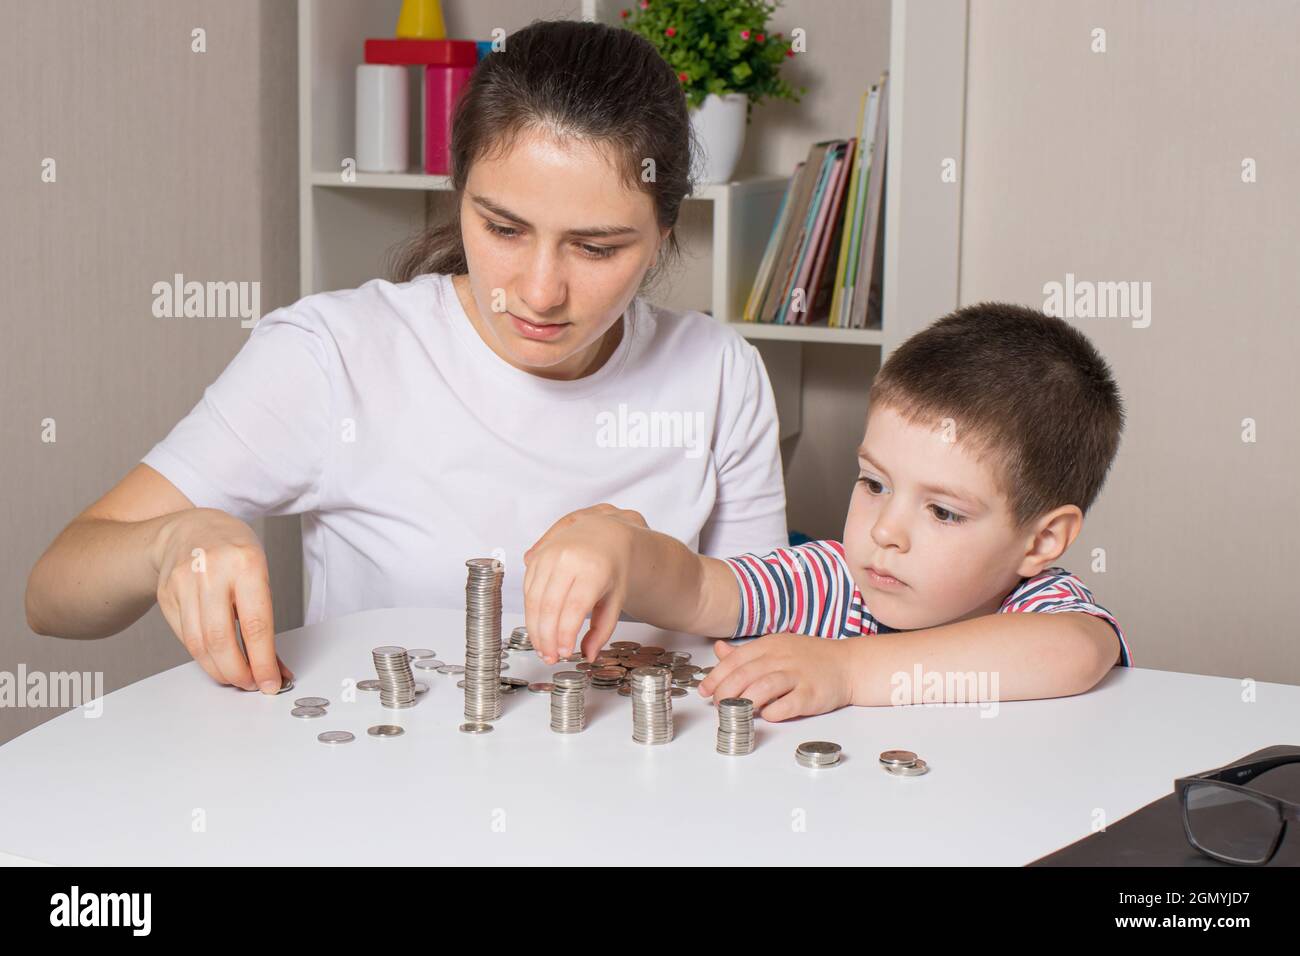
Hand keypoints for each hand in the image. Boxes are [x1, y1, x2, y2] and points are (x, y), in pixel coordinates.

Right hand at [150, 508, 290, 692]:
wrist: (191, 527)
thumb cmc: (233, 550)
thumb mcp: (260, 573)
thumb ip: (264, 620)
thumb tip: (275, 667)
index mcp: (246, 564)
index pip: (256, 624)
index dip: (262, 661)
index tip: (270, 682)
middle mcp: (212, 572)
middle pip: (220, 639)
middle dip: (237, 672)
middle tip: (250, 684)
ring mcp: (183, 583)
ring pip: (198, 643)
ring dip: (218, 670)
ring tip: (234, 676)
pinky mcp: (165, 595)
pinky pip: (184, 637)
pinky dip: (202, 655)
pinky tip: (215, 658)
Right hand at [522, 504, 645, 664]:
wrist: (603, 533)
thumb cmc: (611, 566)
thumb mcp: (615, 598)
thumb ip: (602, 629)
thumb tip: (588, 655)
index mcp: (593, 569)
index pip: (573, 608)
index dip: (564, 635)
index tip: (563, 653)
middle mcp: (568, 559)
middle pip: (549, 606)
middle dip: (546, 637)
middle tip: (550, 657)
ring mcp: (548, 555)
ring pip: (533, 600)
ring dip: (534, 629)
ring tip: (542, 648)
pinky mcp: (535, 557)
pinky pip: (527, 590)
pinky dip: (530, 612)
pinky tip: (537, 628)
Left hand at [697, 633, 854, 720]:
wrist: (848, 665)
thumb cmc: (809, 658)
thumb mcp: (777, 647)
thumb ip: (747, 652)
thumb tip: (719, 650)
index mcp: (770, 644)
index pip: (736, 660)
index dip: (716, 677)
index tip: (704, 691)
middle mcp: (782, 657)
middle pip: (745, 674)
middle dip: (725, 692)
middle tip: (718, 705)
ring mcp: (798, 675)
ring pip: (763, 687)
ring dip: (745, 702)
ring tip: (737, 712)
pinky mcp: (812, 694)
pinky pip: (787, 705)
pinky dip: (772, 712)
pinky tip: (766, 715)